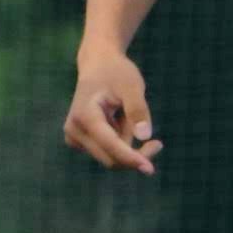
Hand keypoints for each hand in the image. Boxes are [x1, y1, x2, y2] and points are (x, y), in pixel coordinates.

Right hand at [64, 48, 163, 171]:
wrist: (97, 64)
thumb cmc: (116, 73)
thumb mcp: (132, 86)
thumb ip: (138, 110)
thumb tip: (144, 137)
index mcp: (85, 115)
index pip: (109, 144)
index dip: (130, 158)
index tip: (149, 168)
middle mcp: (74, 130)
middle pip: (110, 158)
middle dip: (136, 155)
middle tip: (158, 143)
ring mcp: (74, 137)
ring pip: (111, 158)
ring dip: (128, 144)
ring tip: (127, 115)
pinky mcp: (79, 141)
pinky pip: (107, 153)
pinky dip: (121, 142)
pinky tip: (119, 121)